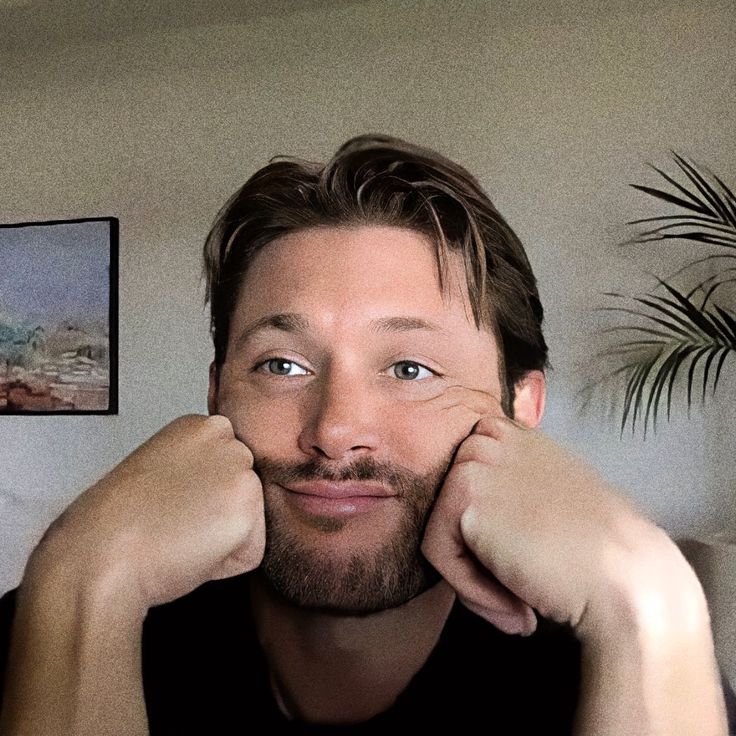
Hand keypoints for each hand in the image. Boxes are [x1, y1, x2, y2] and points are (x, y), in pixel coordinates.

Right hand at [32, 414, 265, 609]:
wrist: (100, 554)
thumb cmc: (115, 522)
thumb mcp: (159, 466)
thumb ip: (195, 466)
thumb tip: (215, 489)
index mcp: (200, 425)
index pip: (226, 465)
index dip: (199, 493)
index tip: (173, 500)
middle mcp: (228, 442)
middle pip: (243, 489)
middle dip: (218, 511)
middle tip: (175, 520)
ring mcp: (242, 477)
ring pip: (250, 520)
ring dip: (223, 539)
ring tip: (180, 536)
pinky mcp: (248, 515)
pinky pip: (250, 552)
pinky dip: (226, 565)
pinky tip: (192, 553)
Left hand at [421, 412, 681, 637]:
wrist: (627, 578)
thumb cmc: (598, 551)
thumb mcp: (555, 496)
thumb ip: (513, 491)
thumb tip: (476, 519)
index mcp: (513, 435)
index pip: (465, 489)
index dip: (485, 538)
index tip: (521, 565)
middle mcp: (490, 438)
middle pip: (447, 511)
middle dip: (475, 559)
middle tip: (518, 593)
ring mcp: (475, 462)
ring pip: (439, 533)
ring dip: (474, 581)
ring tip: (519, 603)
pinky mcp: (464, 495)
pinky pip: (436, 553)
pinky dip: (470, 591)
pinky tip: (516, 607)